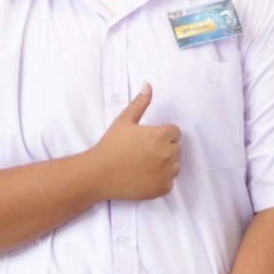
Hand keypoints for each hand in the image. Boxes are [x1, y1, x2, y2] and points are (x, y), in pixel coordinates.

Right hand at [84, 83, 179, 200]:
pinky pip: (169, 182)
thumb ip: (140, 103)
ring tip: (142, 165)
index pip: (175, 132)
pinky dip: (159, 181)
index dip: (161, 134)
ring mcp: (167, 173)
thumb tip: (148, 85)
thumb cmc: (110, 145)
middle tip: (141, 153)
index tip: (146, 140)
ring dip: (164, 165)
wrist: (98, 174)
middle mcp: (168, 154)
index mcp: (161, 135)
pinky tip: (143, 177)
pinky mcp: (163, 188)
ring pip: (174, 166)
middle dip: (163, 149)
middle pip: (176, 149)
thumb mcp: (124, 121)